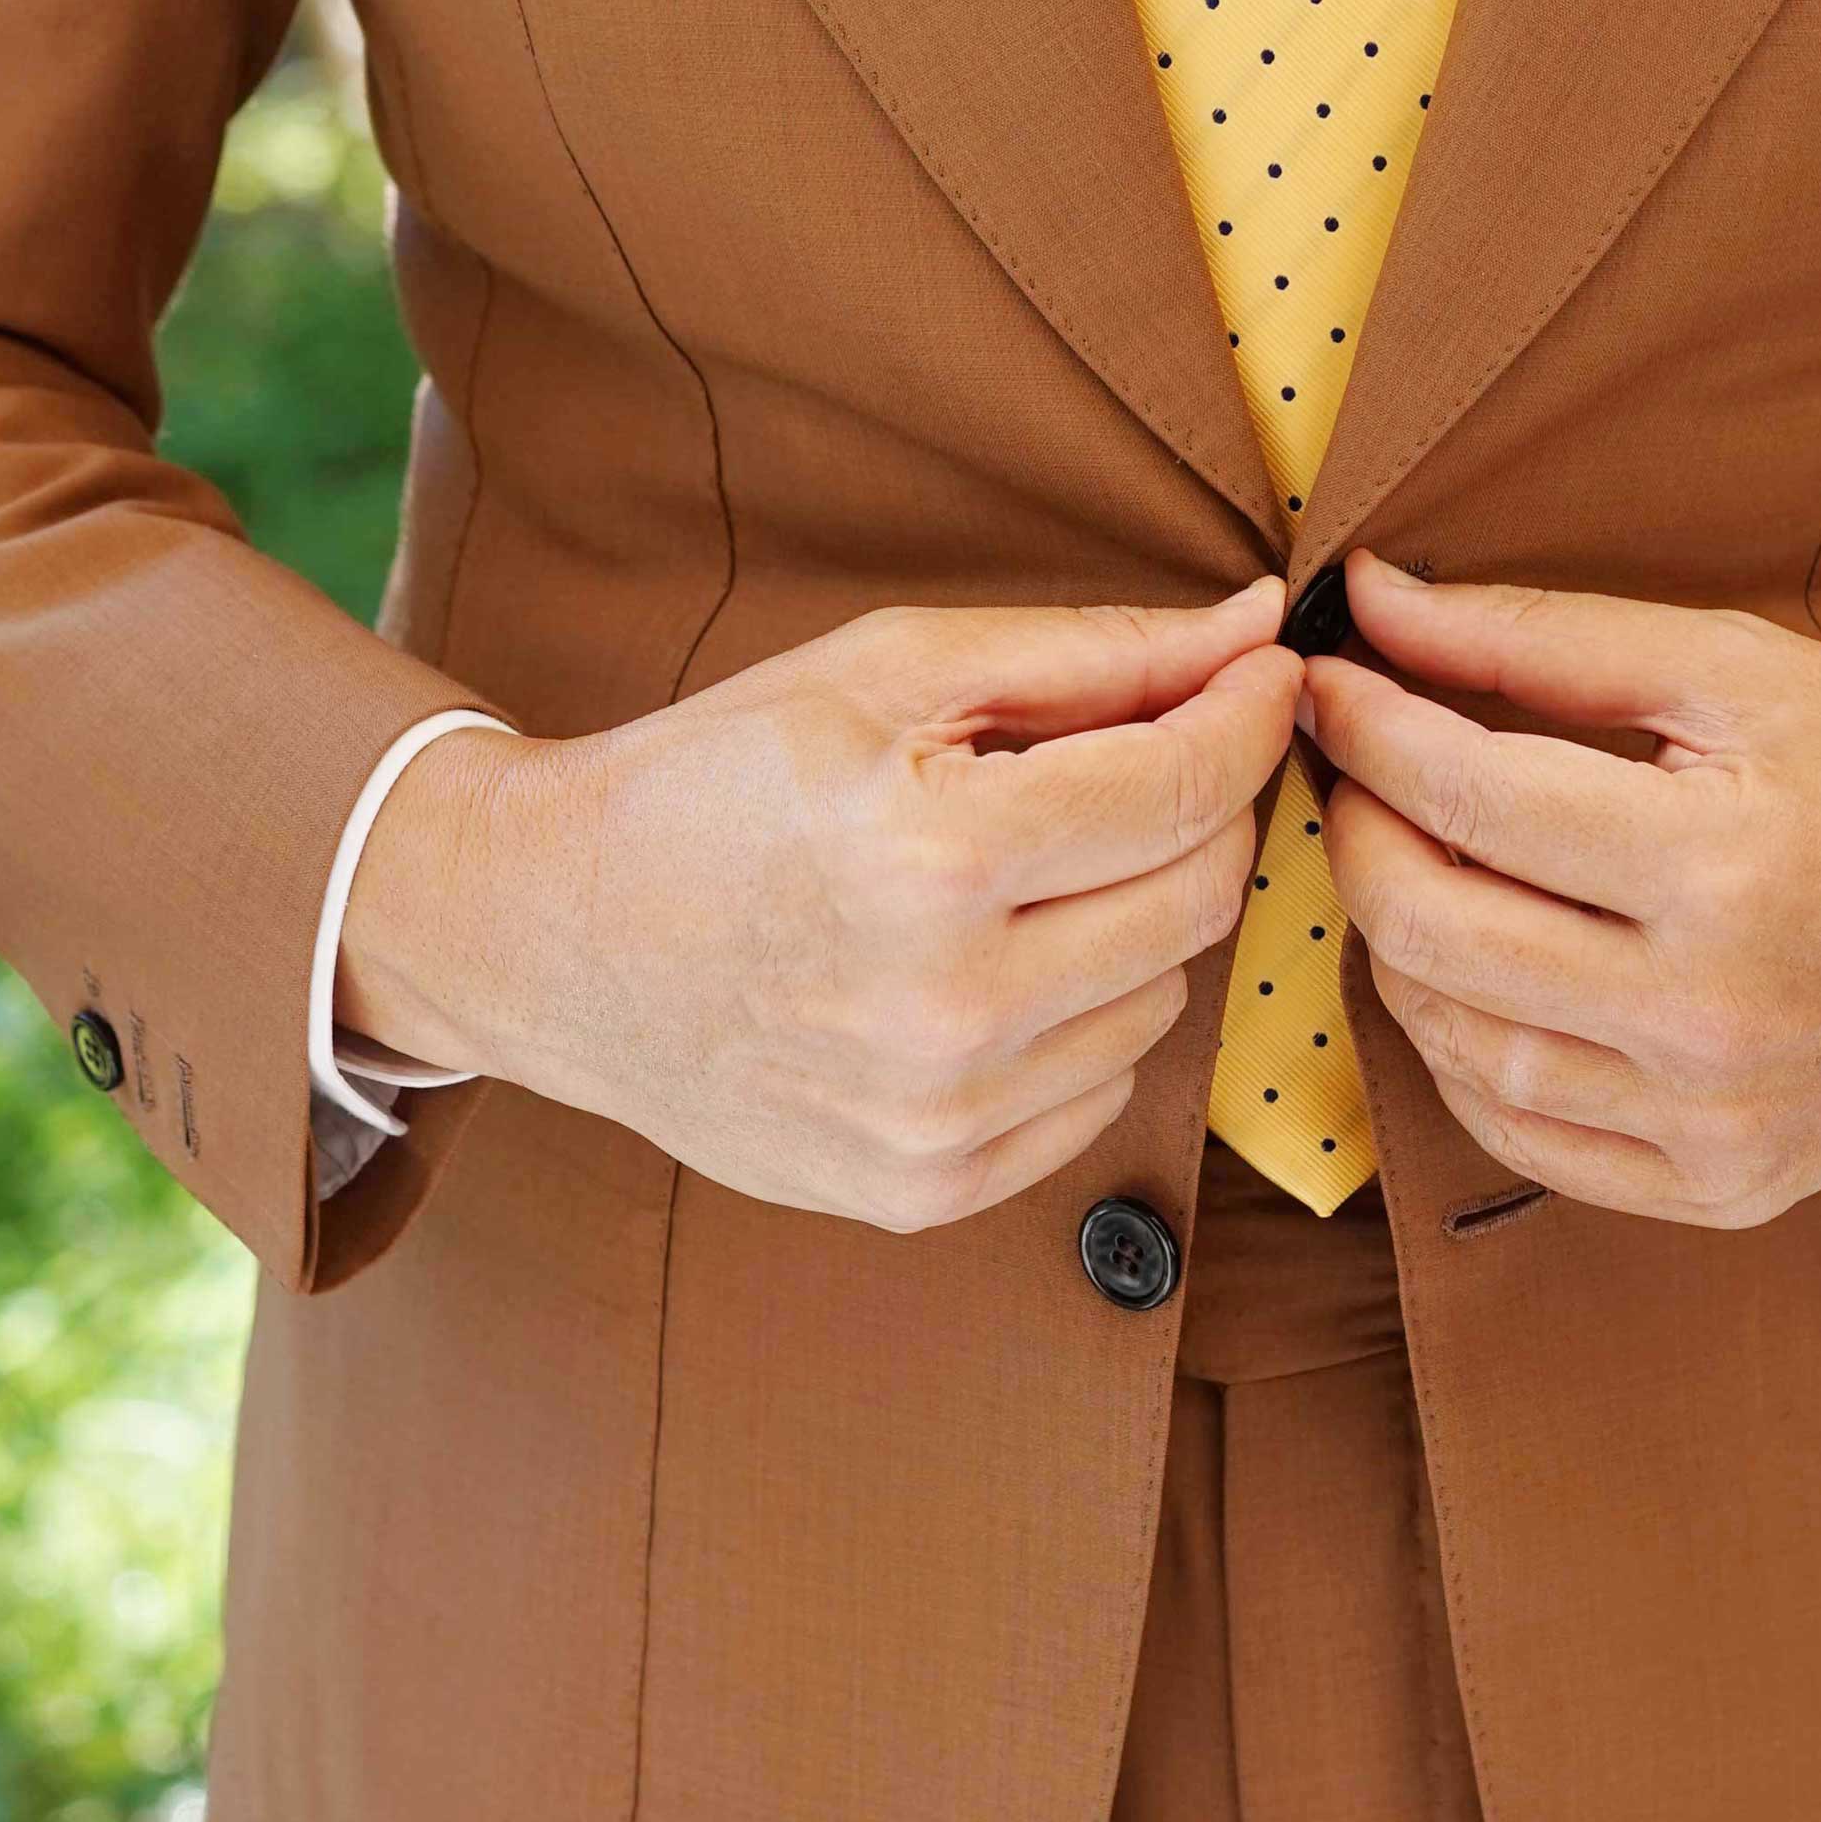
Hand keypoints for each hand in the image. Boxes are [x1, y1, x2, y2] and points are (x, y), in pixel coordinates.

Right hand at [339, 581, 1300, 1230]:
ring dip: (1133, 921)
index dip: (1249, 717)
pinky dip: (1079, 1022)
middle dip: (1200, 813)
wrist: (556, 938)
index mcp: (936, 859)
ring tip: (1025, 874)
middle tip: (1148, 762)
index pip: (1185, 790)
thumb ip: (1089, 654)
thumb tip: (1252, 632)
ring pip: (1163, 1000)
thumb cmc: (719, 778)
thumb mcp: (888, 672)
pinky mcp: (929, 1189)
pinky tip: (990, 968)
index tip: (1264, 675)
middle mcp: (949, 1009)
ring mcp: (940, 1118)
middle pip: (1200, 899)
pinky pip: (1101, 1096)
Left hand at [1299, 548, 1820, 1228]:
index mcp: (1725, 862)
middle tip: (1350, 778)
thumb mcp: (1740, 669)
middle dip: (1356, 839)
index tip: (1326, 681)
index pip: (1467, 796)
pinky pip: (1523, 1141)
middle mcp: (1713, 1011)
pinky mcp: (1722, 1186)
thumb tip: (1371, 603)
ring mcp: (1715, 1119)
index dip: (1365, 729)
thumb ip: (1542, 639)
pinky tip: (1474, 981)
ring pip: (1458, 1048)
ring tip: (1409, 868)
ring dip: (1395, 951)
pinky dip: (1463, 1058)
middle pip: (1431, 934)